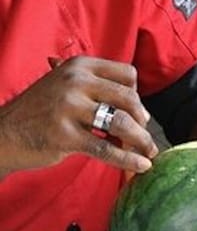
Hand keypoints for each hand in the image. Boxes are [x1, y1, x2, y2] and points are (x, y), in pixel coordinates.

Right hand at [0, 56, 157, 175]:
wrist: (2, 133)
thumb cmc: (42, 109)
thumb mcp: (67, 84)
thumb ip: (99, 89)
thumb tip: (141, 111)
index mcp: (81, 66)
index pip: (127, 74)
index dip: (137, 93)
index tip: (137, 109)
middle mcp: (76, 82)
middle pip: (128, 98)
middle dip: (142, 118)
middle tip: (144, 131)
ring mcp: (69, 108)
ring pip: (120, 123)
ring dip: (140, 139)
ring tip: (149, 151)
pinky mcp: (64, 137)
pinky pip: (105, 148)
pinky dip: (127, 158)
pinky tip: (141, 165)